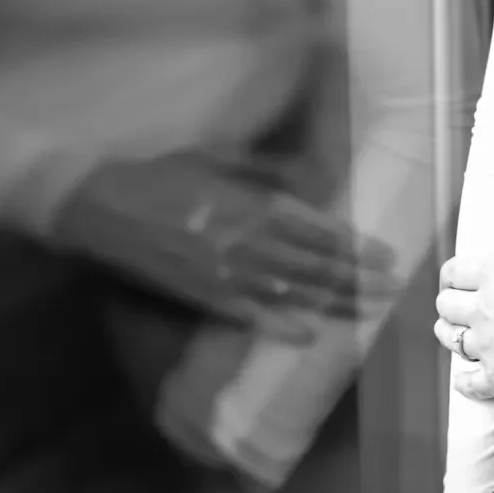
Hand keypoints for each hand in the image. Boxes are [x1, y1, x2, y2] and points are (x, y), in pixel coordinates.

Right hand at [51, 149, 402, 343]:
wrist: (101, 207)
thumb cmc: (164, 174)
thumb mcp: (218, 158)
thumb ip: (269, 171)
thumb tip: (317, 180)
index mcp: (246, 203)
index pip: (313, 229)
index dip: (352, 245)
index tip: (385, 255)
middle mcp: (240, 241)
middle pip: (310, 265)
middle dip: (354, 278)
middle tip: (393, 287)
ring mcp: (219, 274)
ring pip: (287, 292)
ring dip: (330, 302)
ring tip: (368, 309)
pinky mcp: (199, 296)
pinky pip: (245, 315)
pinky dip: (278, 325)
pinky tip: (308, 334)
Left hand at [433, 229, 493, 400]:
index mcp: (493, 273)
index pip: (453, 272)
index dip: (451, 276)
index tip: (454, 281)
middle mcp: (483, 309)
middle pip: (445, 306)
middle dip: (449, 305)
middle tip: (457, 308)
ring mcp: (488, 345)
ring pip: (451, 341)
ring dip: (451, 336)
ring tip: (456, 335)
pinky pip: (470, 384)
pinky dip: (464, 382)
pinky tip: (464, 380)